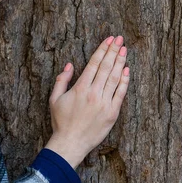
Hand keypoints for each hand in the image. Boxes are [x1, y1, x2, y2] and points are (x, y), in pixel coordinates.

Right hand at [44, 36, 129, 167]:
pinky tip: (127, 70)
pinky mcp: (112, 113)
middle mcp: (94, 93)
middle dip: (113, 51)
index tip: (108, 39)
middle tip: (119, 39)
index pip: (94, 63)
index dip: (102, 49)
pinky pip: (120, 94)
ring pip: (115, 78)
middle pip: (106, 67)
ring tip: (124, 49)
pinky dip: (125, 81)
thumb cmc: (61, 122)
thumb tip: (69, 65)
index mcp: (80, 88)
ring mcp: (104, 103)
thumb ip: (62, 80)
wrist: (70, 143)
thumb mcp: (54, 99)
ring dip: (120, 62)